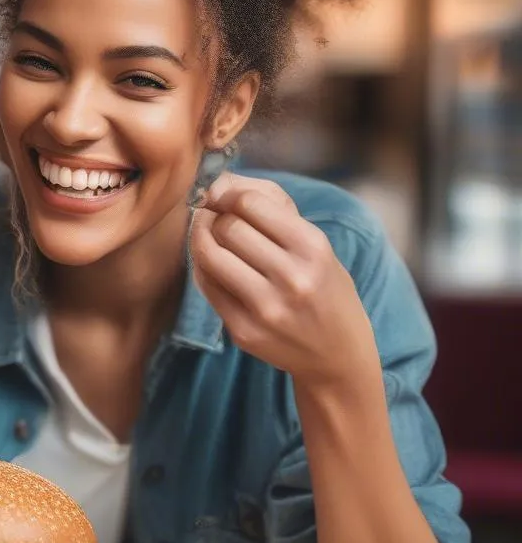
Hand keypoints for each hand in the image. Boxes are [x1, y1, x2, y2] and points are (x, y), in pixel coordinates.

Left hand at [189, 173, 376, 385]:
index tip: (223, 199)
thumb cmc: (325, 291)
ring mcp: (266, 308)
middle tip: (215, 220)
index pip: (250, 203)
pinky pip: (207, 286)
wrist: (338, 356)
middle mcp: (292, 277)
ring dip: (202, 241)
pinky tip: (212, 265)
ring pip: (211, 255)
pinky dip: (203, 269)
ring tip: (208, 238)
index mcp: (314, 248)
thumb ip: (274, 216)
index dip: (228, 196)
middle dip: (216, 219)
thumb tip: (218, 186)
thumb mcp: (317, 248)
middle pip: (227, 227)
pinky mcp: (244, 331)